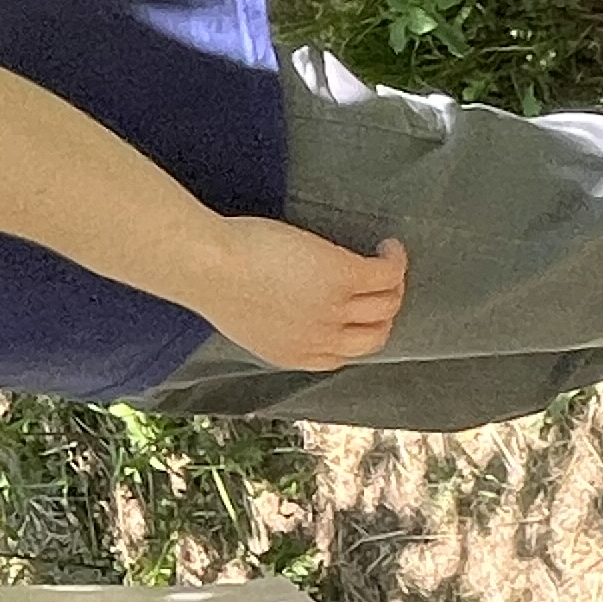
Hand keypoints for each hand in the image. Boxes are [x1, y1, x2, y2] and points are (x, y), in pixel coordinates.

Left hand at [197, 219, 407, 371]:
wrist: (208, 267)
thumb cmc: (216, 282)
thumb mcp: (250, 321)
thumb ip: (277, 325)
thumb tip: (295, 305)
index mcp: (294, 355)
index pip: (343, 355)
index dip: (356, 332)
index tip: (357, 309)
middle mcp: (319, 340)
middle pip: (375, 336)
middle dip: (383, 312)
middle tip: (379, 284)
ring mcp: (333, 309)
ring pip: (387, 304)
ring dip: (394, 282)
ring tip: (386, 259)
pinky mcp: (342, 276)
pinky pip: (387, 273)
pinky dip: (394, 259)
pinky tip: (388, 246)